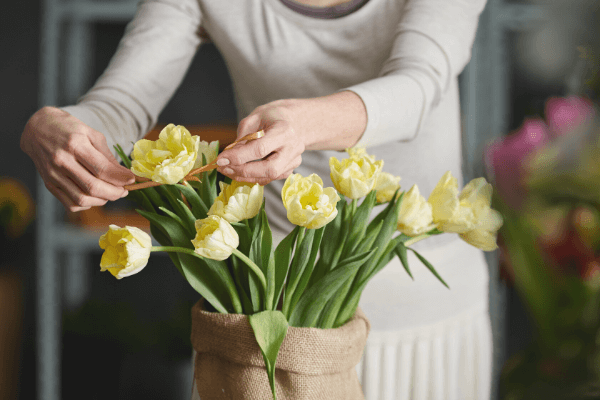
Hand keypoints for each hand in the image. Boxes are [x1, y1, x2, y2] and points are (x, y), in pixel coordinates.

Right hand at [20, 106, 135, 211]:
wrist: (37, 129)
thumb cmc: (69, 129)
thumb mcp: (92, 134)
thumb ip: (108, 156)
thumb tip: (124, 175)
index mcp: (75, 144)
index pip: (102, 169)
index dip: (120, 178)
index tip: (132, 180)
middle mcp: (62, 161)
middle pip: (93, 187)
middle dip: (114, 193)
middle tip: (124, 191)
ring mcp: (53, 175)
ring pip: (82, 199)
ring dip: (102, 200)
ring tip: (111, 193)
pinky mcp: (48, 184)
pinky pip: (70, 204)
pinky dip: (87, 205)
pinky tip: (95, 197)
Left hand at [215, 92, 366, 185]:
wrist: (299, 121)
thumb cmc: (275, 116)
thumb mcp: (257, 115)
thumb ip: (244, 133)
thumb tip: (231, 154)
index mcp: (284, 130)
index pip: (260, 149)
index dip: (238, 156)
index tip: (220, 158)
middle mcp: (293, 148)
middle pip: (268, 168)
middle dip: (243, 171)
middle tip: (224, 168)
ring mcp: (294, 160)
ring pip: (269, 176)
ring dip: (246, 177)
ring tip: (229, 171)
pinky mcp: (291, 169)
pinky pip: (271, 178)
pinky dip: (254, 177)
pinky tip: (242, 172)